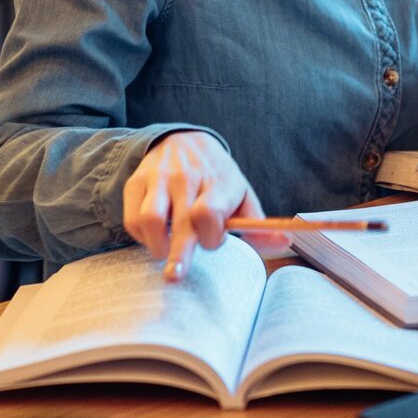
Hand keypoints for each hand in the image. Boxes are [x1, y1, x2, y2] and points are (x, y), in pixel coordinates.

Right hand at [122, 132, 277, 280]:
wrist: (184, 140)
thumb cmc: (217, 179)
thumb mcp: (242, 194)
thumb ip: (259, 224)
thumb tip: (284, 242)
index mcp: (219, 181)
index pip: (209, 213)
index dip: (210, 236)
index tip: (211, 242)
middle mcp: (188, 178)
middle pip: (181, 223)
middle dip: (178, 256)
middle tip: (176, 277)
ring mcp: (160, 178)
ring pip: (150, 220)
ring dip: (156, 246)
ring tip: (164, 253)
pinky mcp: (137, 182)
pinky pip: (133, 218)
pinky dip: (140, 237)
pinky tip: (153, 237)